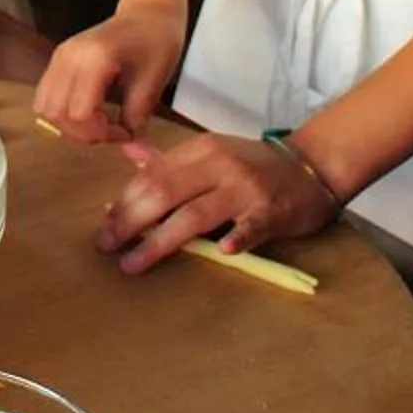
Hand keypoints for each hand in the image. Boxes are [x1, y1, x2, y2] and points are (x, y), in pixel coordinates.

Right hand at [33, 3, 185, 143]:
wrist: (148, 13)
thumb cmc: (157, 42)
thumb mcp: (154, 82)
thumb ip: (138, 118)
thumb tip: (133, 152)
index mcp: (95, 58)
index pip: (79, 113)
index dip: (100, 133)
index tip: (125, 133)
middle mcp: (69, 56)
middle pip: (57, 113)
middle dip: (83, 132)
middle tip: (111, 130)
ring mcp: (59, 56)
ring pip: (45, 106)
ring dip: (69, 124)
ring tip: (98, 122)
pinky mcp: (58, 59)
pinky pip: (46, 95)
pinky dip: (62, 111)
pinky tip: (88, 109)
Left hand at [96, 128, 336, 275]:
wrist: (309, 167)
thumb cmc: (254, 165)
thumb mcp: (212, 154)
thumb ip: (172, 161)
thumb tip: (129, 155)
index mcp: (201, 150)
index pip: (153, 175)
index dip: (124, 201)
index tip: (104, 225)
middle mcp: (219, 165)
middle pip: (165, 192)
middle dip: (130, 220)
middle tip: (107, 246)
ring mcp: (246, 188)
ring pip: (196, 213)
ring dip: (161, 240)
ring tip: (134, 262)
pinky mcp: (271, 211)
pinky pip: (251, 226)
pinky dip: (237, 237)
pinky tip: (221, 252)